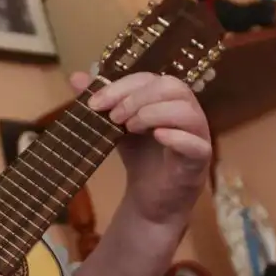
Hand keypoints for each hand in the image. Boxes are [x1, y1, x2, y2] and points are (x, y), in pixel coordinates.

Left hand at [76, 70, 211, 225]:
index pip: (149, 79)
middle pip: (172, 87)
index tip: (95, 103)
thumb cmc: (139, 157)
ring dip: (153, 114)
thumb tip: (75, 77)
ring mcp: (198, 134)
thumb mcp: (116, 126)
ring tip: (130, 128)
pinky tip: (158, 137)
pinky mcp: (200, 160)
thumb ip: (101, 102)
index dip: (121, 87)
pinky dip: (177, 137)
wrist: (150, 199)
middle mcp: (187, 110)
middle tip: (114, 117)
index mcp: (168, 98)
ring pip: (186, 111)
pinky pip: (197, 144)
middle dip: (137, 98)